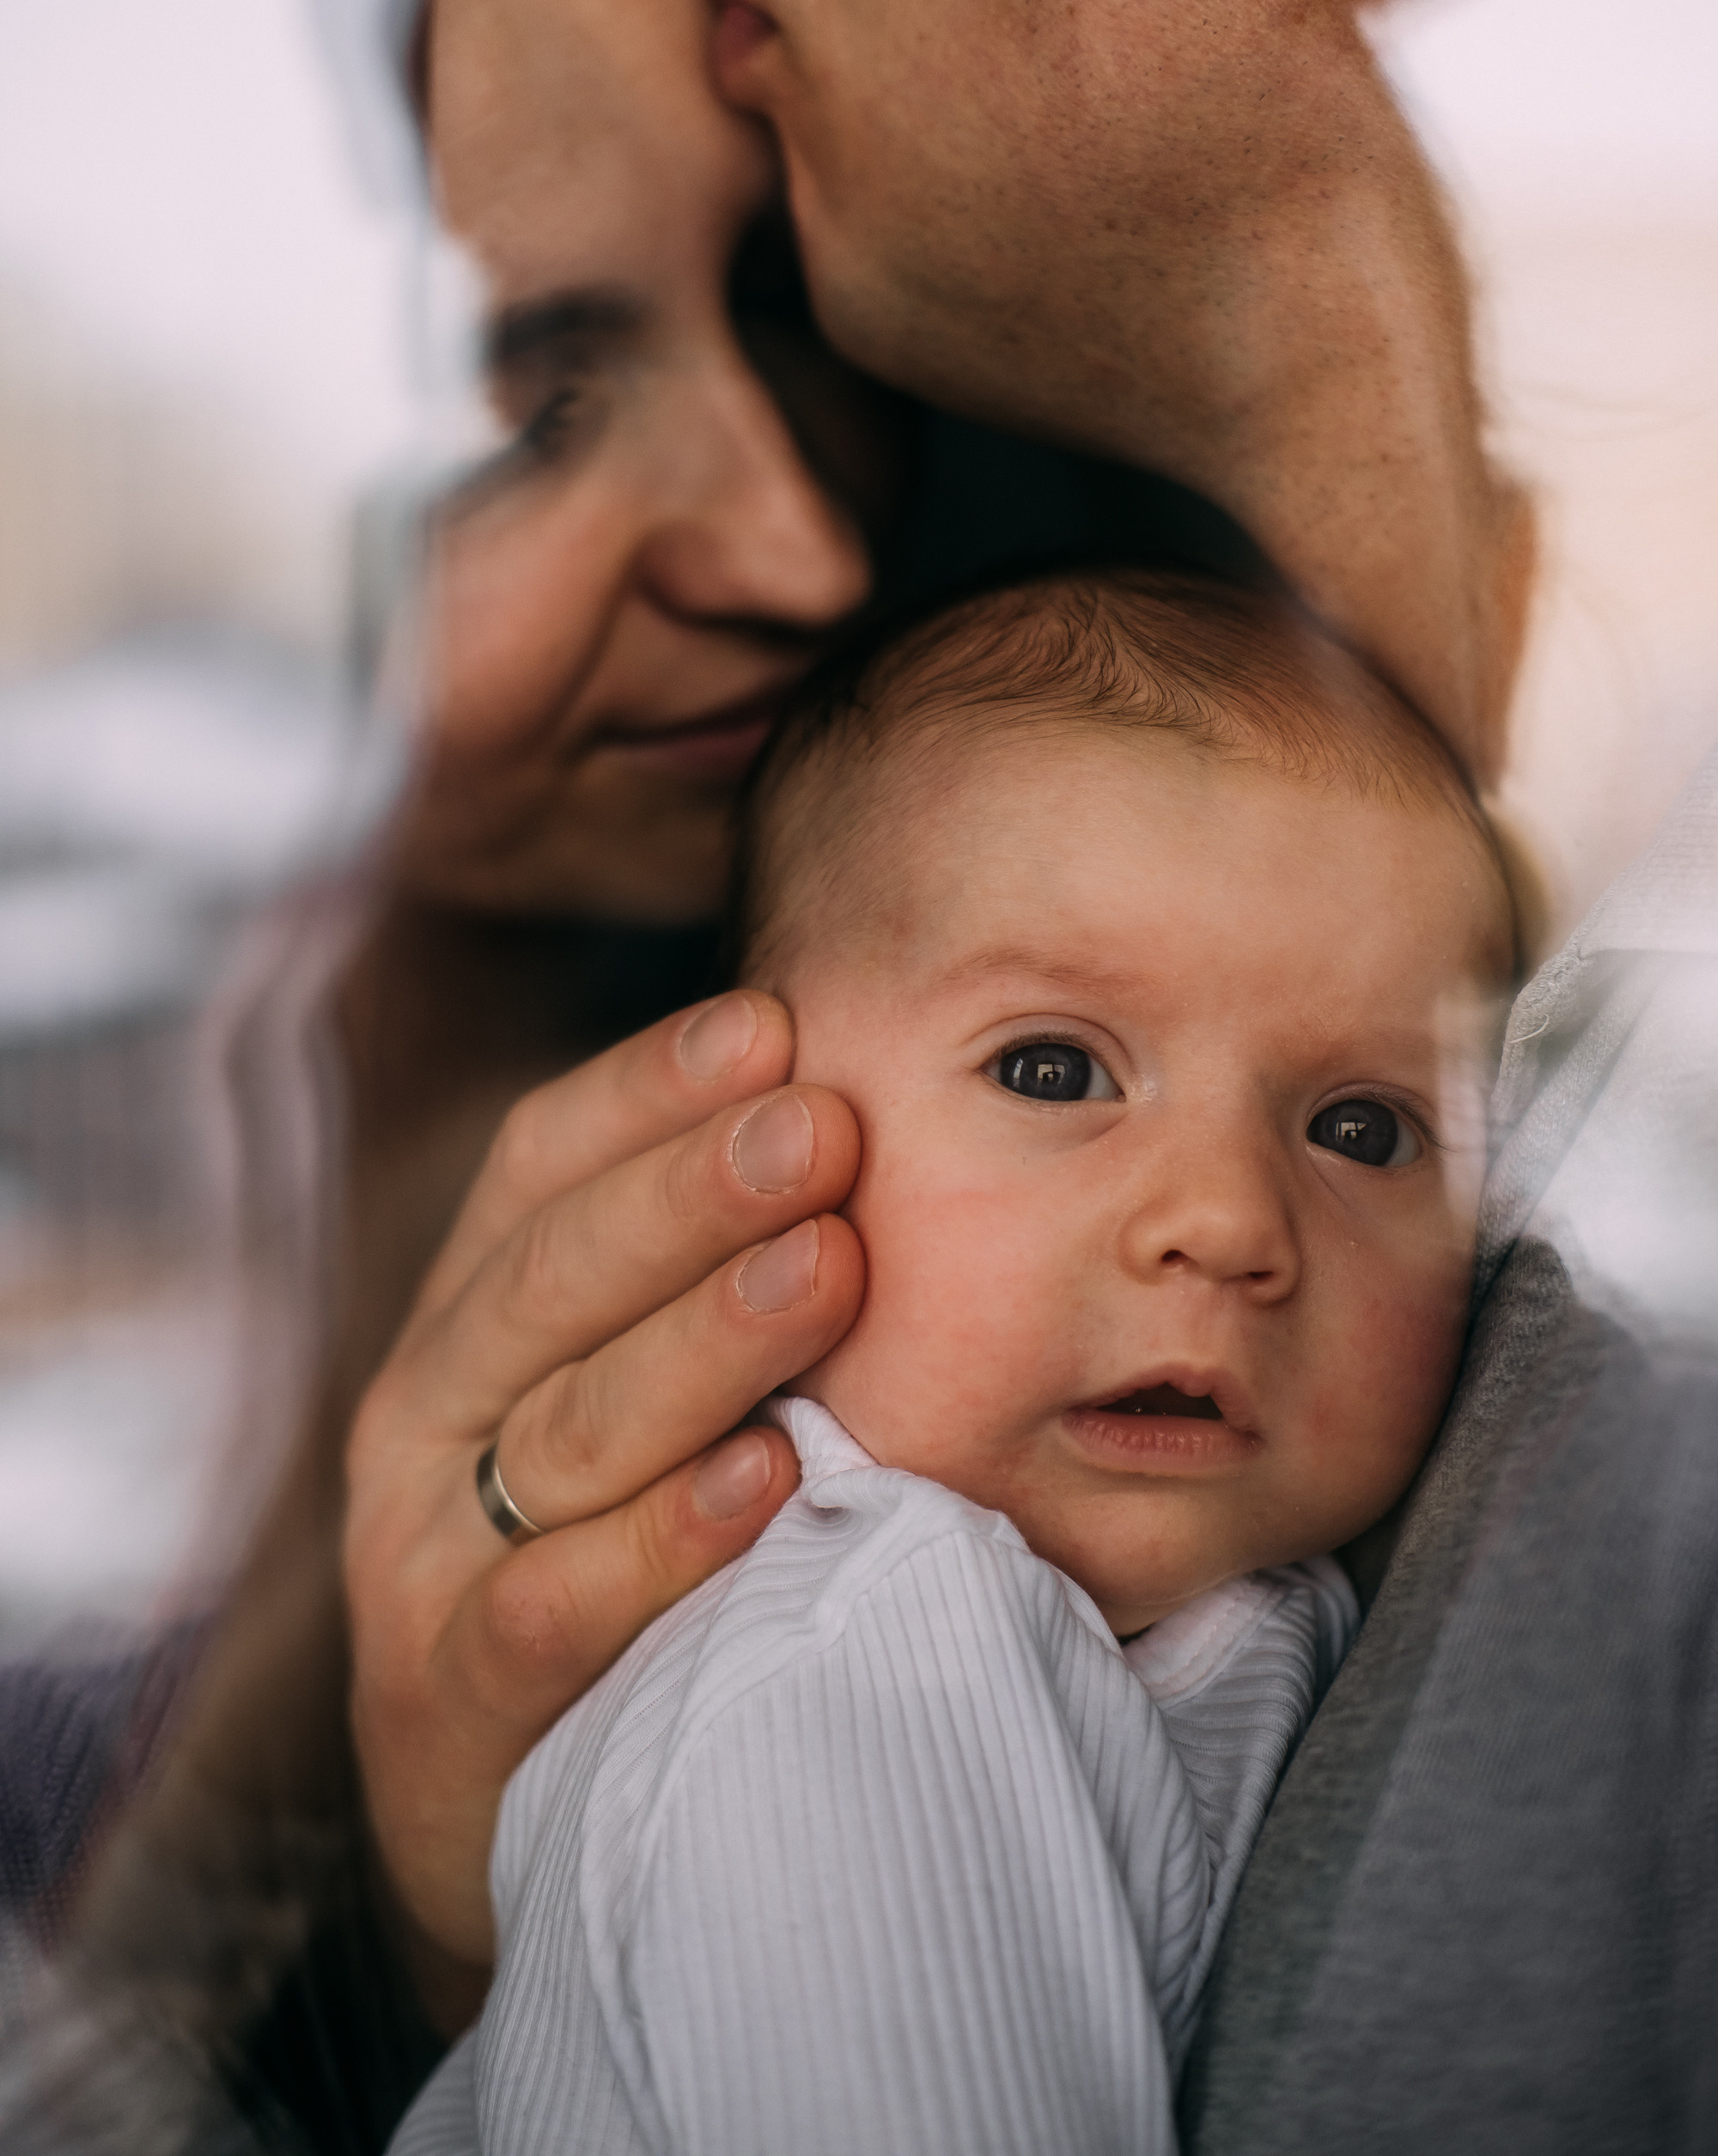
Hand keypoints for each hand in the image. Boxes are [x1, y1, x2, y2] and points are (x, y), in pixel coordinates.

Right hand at [343, 989, 861, 2013]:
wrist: (500, 1818)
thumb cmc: (599, 1559)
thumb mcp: (614, 1398)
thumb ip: (689, 1277)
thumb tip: (844, 1103)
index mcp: (464, 1317)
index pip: (541, 1165)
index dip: (649, 1088)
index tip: (775, 1027)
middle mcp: (423, 1418)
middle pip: (558, 1280)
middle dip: (694, 1193)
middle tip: (825, 1125)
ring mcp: (424, 1562)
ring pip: (573, 1430)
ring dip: (705, 1342)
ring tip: (826, 1264)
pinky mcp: (453, 1706)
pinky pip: (561, 1607)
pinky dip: (662, 1544)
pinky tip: (764, 1481)